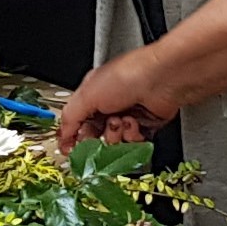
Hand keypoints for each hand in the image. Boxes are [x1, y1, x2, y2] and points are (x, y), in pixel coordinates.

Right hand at [56, 46, 180, 148]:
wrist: (162, 78)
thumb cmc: (127, 75)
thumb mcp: (86, 95)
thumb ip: (70, 117)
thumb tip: (64, 135)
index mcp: (92, 94)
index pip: (76, 121)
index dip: (71, 136)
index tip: (69, 150)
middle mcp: (110, 104)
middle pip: (95, 135)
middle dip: (96, 138)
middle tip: (97, 137)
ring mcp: (128, 115)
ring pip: (114, 141)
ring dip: (116, 135)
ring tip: (120, 121)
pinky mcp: (146, 124)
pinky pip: (134, 142)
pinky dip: (133, 135)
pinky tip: (135, 122)